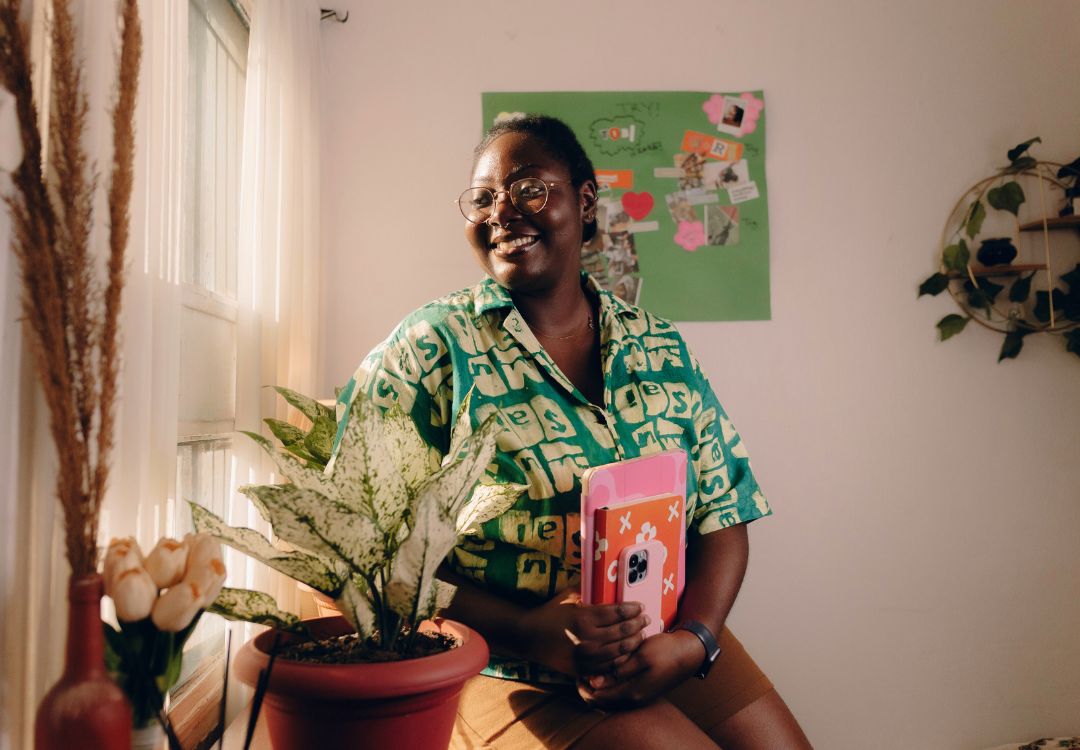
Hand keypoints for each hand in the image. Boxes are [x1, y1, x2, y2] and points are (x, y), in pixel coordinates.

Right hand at [517, 587, 650, 677]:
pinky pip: (608, 666)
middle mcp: (588, 638)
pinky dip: (621, 658)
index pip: (618, 613)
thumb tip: (605, 585)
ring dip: (633, 642)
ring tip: (640, 635)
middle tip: (645, 619)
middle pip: (622, 632)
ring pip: (620, 651)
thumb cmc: (549, 613)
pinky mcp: (582, 669)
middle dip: (638, 624)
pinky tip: (627, 652)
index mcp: (585, 618)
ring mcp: (586, 657)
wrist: (529, 637)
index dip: (633, 609)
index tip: (640, 606)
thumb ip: (587, 592)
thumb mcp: (568, 596)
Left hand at [576, 630, 701, 708]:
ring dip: (598, 686)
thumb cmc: (665, 651)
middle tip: (581, 669)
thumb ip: (618, 671)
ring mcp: (638, 696)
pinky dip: (608, 684)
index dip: (583, 686)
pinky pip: (617, 693)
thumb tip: (594, 682)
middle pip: (600, 701)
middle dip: (588, 688)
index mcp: (632, 692)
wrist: (688, 653)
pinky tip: (606, 669)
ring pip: (608, 698)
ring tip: (592, 667)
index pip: (597, 698)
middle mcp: (633, 699)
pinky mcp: (640, 690)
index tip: (578, 670)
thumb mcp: (641, 656)